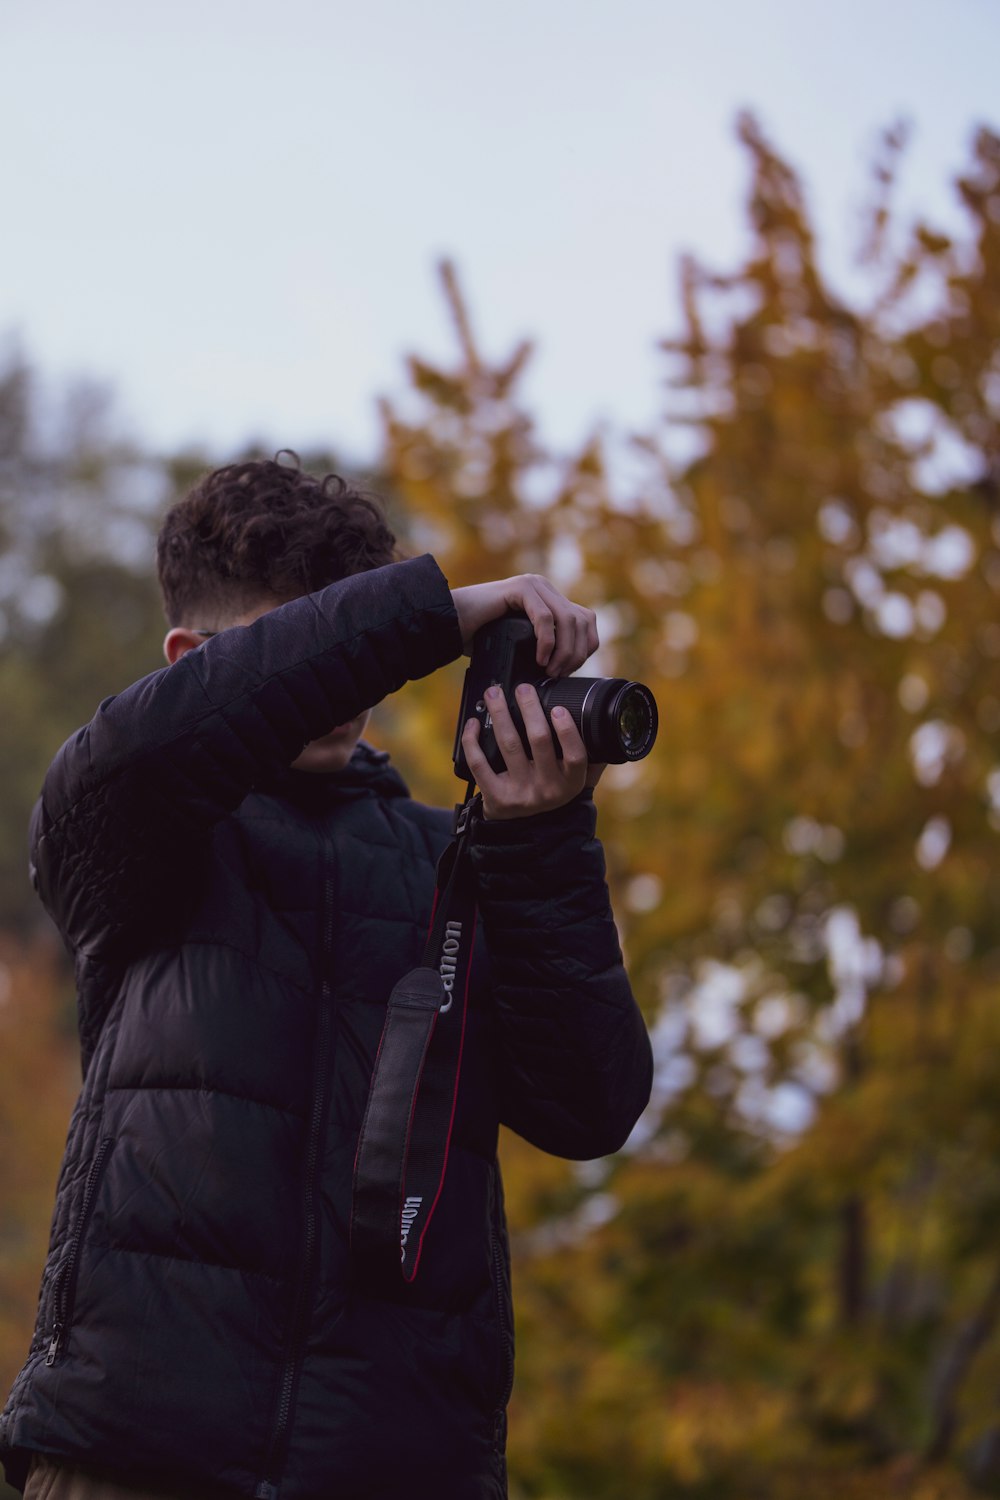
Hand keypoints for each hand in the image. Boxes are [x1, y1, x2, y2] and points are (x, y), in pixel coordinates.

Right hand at [451, 574, 597, 677]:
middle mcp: (544, 588)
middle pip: (582, 620)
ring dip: (564, 650)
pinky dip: (547, 641)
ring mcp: (533, 585)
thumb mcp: (521, 645)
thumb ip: (544, 647)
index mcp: (549, 599)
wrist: (448, 624)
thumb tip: (568, 669)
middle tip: (558, 675)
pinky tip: (540, 658)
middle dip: (576, 653)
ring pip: (568, 619)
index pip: (586, 621)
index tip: (567, 670)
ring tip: (549, 670)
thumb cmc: (478, 637)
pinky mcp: (520, 588)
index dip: (584, 648)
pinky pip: (545, 616)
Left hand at [462, 683, 599, 819]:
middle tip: (523, 688)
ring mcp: (521, 794)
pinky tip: (474, 723)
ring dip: (500, 714)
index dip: (567, 731)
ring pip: (509, 744)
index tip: (557, 708)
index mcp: (571, 783)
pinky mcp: (496, 797)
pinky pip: (480, 764)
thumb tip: (606, 724)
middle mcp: (548, 789)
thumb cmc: (550, 789)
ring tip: (494, 694)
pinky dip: (473, 740)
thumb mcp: (574, 779)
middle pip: (539, 741)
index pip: (575, 756)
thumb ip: (592, 757)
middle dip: (529, 708)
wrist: (523, 826)